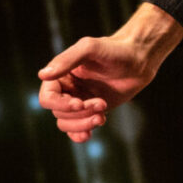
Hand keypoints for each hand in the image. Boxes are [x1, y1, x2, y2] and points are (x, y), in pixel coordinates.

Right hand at [37, 4, 182, 143]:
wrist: (139, 60)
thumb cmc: (115, 50)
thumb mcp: (91, 48)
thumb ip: (68, 60)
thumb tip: (43, 75)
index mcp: (61, 74)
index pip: (47, 97)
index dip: (60, 104)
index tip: (80, 103)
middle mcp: (67, 89)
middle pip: (59, 113)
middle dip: (80, 113)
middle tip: (102, 103)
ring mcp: (79, 100)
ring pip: (67, 123)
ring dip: (83, 124)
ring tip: (102, 117)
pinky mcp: (91, 110)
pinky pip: (77, 128)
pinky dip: (80, 134)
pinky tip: (89, 134)